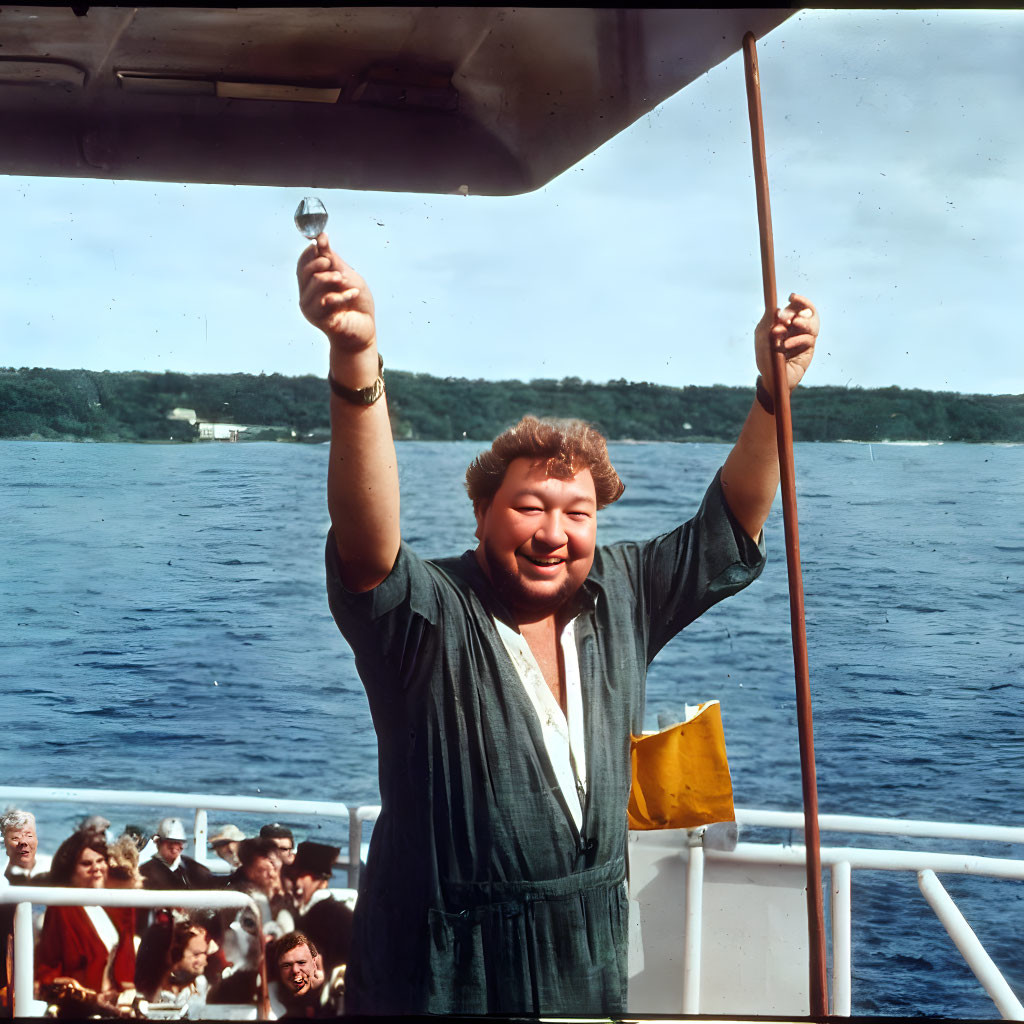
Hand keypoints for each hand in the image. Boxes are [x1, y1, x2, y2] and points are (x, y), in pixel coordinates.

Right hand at [297, 233, 375, 353]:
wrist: (365, 330)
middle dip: (318, 263)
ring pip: (313, 284)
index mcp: (312, 285)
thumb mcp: (347, 276)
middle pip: (303, 272)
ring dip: (330, 278)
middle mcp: (307, 296)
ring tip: (344, 280)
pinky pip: (326, 300)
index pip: (303, 264)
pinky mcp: (319, 319)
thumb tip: (321, 237)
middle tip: (332, 264)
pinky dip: (342, 295)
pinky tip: (353, 294)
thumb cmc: (357, 304)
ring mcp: (311, 309)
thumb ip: (333, 260)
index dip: (310, 252)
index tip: (320, 243)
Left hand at [754, 293, 817, 390]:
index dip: (797, 300)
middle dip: (797, 311)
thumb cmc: (765, 356)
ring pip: (813, 323)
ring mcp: (804, 337)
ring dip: (804, 321)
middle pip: (807, 311)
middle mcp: (797, 327)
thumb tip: (777, 310)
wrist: (771, 378)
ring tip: (794, 323)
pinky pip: (808, 339)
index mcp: (787, 321)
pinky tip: (786, 345)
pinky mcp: (809, 349)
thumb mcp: (762, 337)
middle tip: (787, 318)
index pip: (797, 305)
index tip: (792, 296)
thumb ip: (768, 322)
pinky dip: (797, 340)